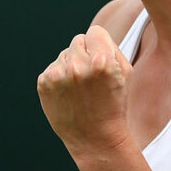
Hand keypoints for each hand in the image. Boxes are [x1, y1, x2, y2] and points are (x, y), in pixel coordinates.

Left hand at [37, 25, 134, 158]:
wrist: (95, 138)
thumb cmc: (114, 104)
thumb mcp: (125, 73)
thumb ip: (111, 46)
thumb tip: (92, 34)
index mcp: (101, 61)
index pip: (94, 32)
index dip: (100, 45)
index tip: (101, 61)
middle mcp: (78, 66)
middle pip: (78, 40)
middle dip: (85, 54)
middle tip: (92, 78)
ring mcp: (58, 75)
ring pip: (64, 54)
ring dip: (71, 66)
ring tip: (80, 89)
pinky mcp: (44, 84)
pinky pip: (53, 68)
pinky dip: (59, 78)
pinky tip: (69, 95)